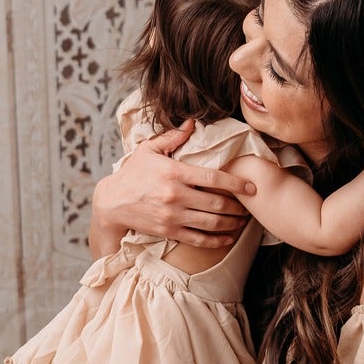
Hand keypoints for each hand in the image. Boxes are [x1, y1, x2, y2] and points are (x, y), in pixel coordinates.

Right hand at [93, 121, 255, 249]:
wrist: (112, 202)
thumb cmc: (132, 173)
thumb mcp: (148, 150)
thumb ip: (172, 137)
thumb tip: (192, 123)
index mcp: (175, 173)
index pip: (213, 178)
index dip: (236, 183)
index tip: (251, 187)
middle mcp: (176, 196)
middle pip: (217, 203)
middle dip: (238, 206)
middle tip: (249, 206)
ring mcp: (173, 216)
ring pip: (211, 222)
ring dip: (231, 223)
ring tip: (242, 220)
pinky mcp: (169, 231)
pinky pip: (198, 239)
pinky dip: (216, 240)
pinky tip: (227, 238)